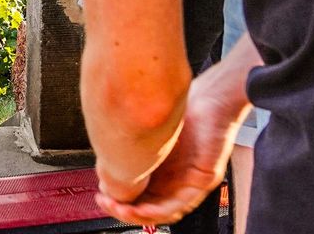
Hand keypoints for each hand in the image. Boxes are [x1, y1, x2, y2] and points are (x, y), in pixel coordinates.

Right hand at [94, 75, 244, 226]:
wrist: (211, 99)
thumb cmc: (186, 111)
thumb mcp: (151, 133)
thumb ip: (133, 149)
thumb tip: (108, 162)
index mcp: (161, 169)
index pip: (138, 195)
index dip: (119, 199)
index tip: (102, 195)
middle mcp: (174, 179)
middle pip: (147, 206)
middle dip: (123, 210)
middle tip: (106, 203)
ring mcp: (189, 182)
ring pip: (162, 210)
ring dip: (138, 214)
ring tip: (121, 209)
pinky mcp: (202, 181)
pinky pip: (179, 204)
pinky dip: (158, 209)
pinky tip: (143, 207)